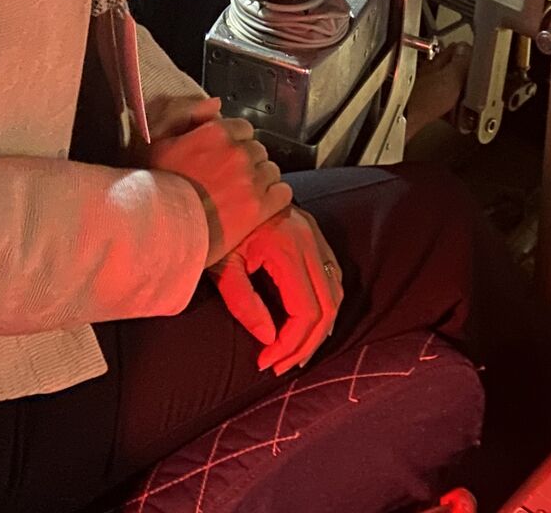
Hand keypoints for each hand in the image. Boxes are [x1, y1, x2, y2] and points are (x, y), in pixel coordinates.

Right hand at [144, 97, 291, 265]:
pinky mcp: (261, 206)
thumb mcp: (158, 140)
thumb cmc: (157, 185)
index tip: (224, 157)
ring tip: (243, 193)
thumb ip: (185, 114)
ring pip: (271, 170)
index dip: (234, 142)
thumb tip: (217, 104)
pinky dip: (275, 197)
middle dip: (248, 161)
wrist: (164, 228)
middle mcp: (238, 152)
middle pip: (258, 149)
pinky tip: (260, 204)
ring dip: (261, 179)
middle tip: (231, 178)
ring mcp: (252, 179)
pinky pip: (283, 193)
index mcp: (216, 133)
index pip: (243, 128)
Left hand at [209, 207, 342, 373]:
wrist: (217, 185)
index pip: (306, 311)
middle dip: (307, 344)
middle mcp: (309, 240)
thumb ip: (243, 303)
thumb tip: (268, 339)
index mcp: (288, 247)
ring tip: (295, 351)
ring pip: (336, 292)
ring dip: (320, 327)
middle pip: (328, 307)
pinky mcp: (312, 233)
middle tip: (282, 365)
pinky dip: (325, 304)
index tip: (267, 361)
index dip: (290, 344)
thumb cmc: (213, 223)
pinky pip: (332, 276)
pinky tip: (307, 322)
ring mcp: (315, 234)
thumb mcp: (221, 265)